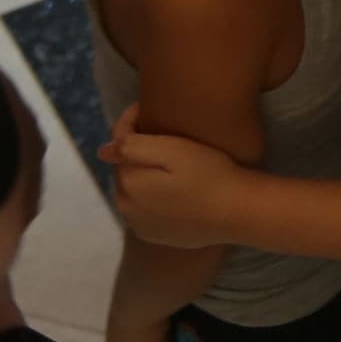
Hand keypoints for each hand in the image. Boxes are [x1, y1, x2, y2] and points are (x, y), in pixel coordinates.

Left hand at [105, 107, 260, 249]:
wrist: (238, 212)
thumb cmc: (208, 174)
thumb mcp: (173, 151)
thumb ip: (132, 147)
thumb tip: (103, 151)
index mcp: (127, 182)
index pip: (118, 143)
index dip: (131, 119)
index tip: (147, 105)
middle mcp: (126, 208)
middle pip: (124, 167)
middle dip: (135, 148)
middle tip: (160, 130)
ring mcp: (139, 225)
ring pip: (133, 188)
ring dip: (142, 172)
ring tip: (167, 157)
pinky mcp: (154, 236)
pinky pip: (144, 208)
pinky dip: (151, 195)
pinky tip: (172, 186)